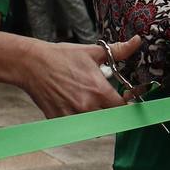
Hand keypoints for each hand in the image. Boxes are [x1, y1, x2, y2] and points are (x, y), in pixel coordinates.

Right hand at [19, 36, 142, 117]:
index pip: (121, 107)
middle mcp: (87, 107)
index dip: (125, 103)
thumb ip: (118, 51)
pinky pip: (75, 127)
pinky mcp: (59, 120)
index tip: (123, 98)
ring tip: (87, 102)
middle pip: (109, 119)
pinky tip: (72, 104)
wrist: (32, 64)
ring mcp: (72, 116)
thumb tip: (136, 42)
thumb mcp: (92, 52)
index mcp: (98, 90)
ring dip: (94, 117)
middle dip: (109, 111)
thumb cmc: (62, 57)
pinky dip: (77, 119)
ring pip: (93, 126)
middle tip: (105, 100)